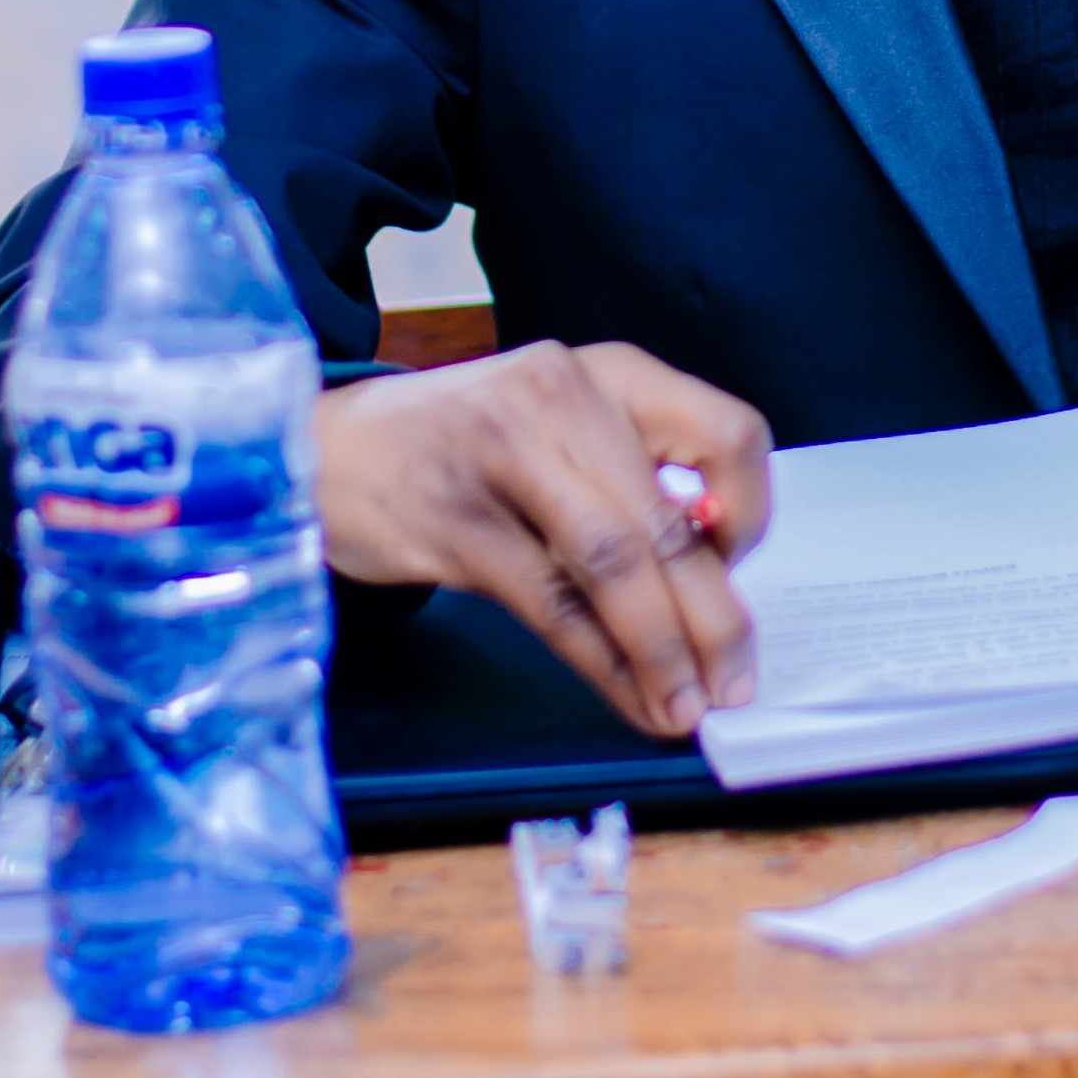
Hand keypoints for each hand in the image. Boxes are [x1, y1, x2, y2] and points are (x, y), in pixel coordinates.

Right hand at [311, 340, 772, 736]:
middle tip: (736, 680)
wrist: (326, 446)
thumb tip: (715, 580)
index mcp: (612, 372)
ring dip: (661, 649)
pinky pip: (550, 605)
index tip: (740, 567)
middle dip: (714, 616)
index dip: (751, 511)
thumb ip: (633, 478)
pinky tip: (629, 698)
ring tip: (687, 705)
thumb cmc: (468, 442)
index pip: (727, 433)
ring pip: (612, 564)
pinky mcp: (455, 521)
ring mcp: (505, 457)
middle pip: (666, 520)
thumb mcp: (563, 427)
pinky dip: (602, 663)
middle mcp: (565, 399)